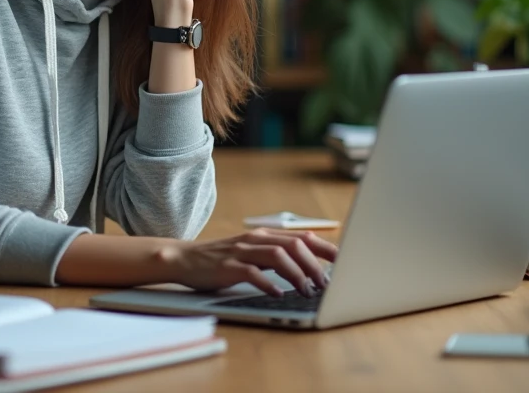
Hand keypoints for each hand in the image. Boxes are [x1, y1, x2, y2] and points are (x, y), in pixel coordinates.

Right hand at [161, 228, 337, 296]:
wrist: (184, 259)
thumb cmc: (221, 259)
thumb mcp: (251, 251)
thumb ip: (276, 252)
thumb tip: (309, 253)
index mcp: (264, 235)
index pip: (302, 237)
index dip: (324, 248)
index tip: (344, 261)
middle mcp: (255, 239)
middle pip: (293, 245)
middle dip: (314, 265)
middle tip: (326, 285)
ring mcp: (241, 251)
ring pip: (277, 256)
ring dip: (296, 274)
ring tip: (307, 291)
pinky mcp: (228, 266)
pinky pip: (252, 273)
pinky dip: (268, 283)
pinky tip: (278, 294)